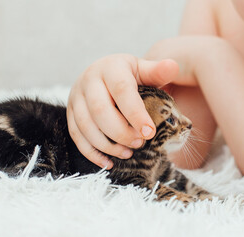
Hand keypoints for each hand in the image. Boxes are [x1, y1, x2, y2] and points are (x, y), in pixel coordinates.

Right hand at [67, 54, 178, 168]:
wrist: (100, 73)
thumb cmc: (126, 75)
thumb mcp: (141, 69)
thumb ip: (156, 71)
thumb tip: (173, 66)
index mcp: (109, 68)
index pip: (121, 90)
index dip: (135, 113)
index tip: (150, 132)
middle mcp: (88, 81)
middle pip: (100, 110)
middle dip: (121, 132)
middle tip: (140, 143)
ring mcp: (76, 98)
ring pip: (86, 126)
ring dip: (107, 145)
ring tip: (128, 153)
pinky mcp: (70, 113)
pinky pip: (76, 136)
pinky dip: (92, 153)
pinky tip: (108, 162)